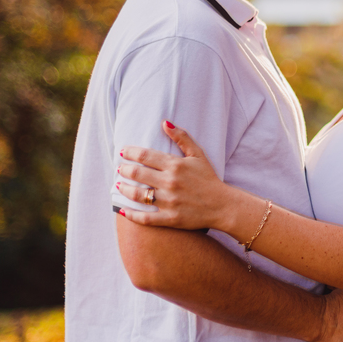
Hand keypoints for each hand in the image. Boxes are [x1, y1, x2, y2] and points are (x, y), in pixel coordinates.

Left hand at [117, 121, 232, 231]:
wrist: (223, 206)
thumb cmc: (209, 178)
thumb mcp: (198, 155)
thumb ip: (182, 138)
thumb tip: (164, 123)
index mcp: (175, 165)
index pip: (144, 156)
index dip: (130, 153)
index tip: (123, 152)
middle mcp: (170, 182)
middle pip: (137, 174)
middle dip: (124, 170)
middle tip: (120, 168)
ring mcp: (169, 201)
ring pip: (138, 195)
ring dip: (124, 189)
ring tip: (119, 185)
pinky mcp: (170, 218)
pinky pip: (145, 218)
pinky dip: (132, 215)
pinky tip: (123, 211)